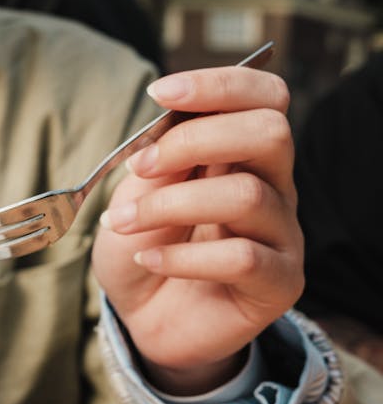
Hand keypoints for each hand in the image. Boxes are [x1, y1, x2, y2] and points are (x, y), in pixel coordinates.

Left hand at [91, 67, 303, 395]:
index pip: (263, 96)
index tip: (159, 93)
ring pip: (246, 195)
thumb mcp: (133, 197)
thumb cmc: (142, 248)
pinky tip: (149, 260)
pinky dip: (183, 256)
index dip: (218, 84)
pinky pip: (243, 258)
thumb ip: (155, 162)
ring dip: (170, 204)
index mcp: (240, 153)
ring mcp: (281, 234)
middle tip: (140, 166)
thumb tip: (166, 125)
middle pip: (270, 132)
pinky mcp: (279, 283)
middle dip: (194, 139)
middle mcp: (272, 186)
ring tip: (122, 224)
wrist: (143, 320)